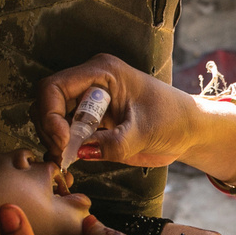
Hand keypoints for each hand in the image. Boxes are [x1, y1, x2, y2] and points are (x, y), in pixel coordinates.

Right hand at [33, 53, 204, 168]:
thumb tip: (80, 152)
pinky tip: (69, 161)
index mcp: (101, 73)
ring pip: (51, 119)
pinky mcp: (90, 124)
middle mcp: (89, 84)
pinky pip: (64, 134)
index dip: (50, 114)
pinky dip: (61, 149)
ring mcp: (88, 104)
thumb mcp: (146, 132)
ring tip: (66, 160)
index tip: (63, 141)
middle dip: (49, 129)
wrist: (188, 130)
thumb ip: (114, 143)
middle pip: (47, 102)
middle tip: (62, 155)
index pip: (55, 87)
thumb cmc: (174, 119)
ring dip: (53, 140)